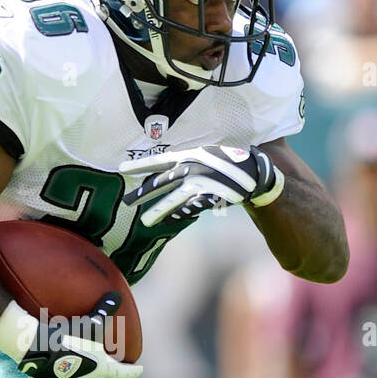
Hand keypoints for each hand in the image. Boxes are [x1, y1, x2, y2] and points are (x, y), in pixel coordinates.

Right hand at [18, 292, 142, 377]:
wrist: (39, 349)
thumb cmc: (69, 337)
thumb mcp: (90, 322)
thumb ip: (104, 309)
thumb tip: (117, 296)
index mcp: (102, 368)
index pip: (122, 372)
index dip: (132, 370)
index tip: (140, 370)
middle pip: (103, 376)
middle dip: (108, 371)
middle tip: (112, 365)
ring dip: (89, 371)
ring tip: (89, 362)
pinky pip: (67, 375)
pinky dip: (70, 368)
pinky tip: (65, 360)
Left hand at [120, 144, 284, 226]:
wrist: (254, 170)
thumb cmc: (228, 161)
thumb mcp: (206, 156)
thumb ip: (188, 163)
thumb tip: (169, 171)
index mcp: (189, 155)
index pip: (159, 160)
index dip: (140, 164)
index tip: (122, 168)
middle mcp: (192, 167)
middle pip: (162, 181)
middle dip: (143, 192)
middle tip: (127, 202)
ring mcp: (202, 182)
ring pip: (175, 198)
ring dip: (160, 210)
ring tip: (146, 221)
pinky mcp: (211, 195)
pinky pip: (192, 207)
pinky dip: (181, 214)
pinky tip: (170, 222)